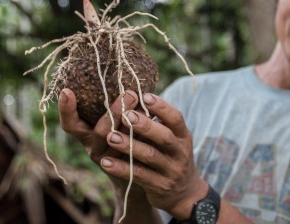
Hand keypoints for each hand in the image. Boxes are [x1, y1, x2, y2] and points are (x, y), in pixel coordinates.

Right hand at [58, 88, 152, 213]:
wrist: (137, 172)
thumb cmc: (124, 135)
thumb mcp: (115, 120)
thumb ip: (117, 105)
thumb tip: (129, 74)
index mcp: (86, 134)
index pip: (70, 124)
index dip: (66, 110)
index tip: (66, 91)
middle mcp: (94, 147)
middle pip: (101, 131)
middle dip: (115, 112)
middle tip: (130, 93)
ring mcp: (112, 160)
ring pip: (121, 143)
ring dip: (133, 125)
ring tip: (145, 109)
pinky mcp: (128, 169)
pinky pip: (137, 153)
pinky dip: (145, 137)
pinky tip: (155, 124)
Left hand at [99, 93, 208, 219]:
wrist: (183, 193)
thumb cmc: (170, 156)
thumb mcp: (173, 139)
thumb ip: (158, 123)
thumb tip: (134, 97)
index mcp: (182, 136)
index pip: (176, 118)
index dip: (162, 107)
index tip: (145, 96)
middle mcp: (179, 152)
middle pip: (164, 137)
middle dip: (145, 125)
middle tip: (125, 114)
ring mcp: (170, 170)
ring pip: (150, 156)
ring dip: (129, 146)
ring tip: (110, 137)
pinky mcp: (159, 186)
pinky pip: (138, 176)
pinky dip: (121, 169)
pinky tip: (105, 162)